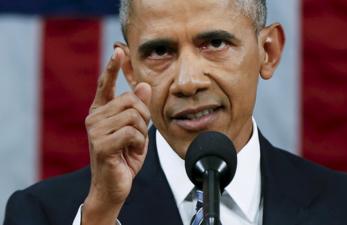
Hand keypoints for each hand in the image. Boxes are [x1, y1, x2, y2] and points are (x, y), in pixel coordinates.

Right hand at [82, 47, 150, 224]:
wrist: (114, 185)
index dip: (112, 68)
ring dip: (141, 133)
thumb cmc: (124, 157)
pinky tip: (131, 153)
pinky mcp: (102, 144)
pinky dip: (139, 144)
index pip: (105, 85)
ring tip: (133, 145)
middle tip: (139, 134)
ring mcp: (96, 131)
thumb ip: (138, 109)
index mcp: (101, 112)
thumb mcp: (135, 130)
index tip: (118, 51)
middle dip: (143, 117)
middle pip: (130, 100)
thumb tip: (143, 85)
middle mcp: (94, 118)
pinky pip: (132, 133)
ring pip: (133, 116)